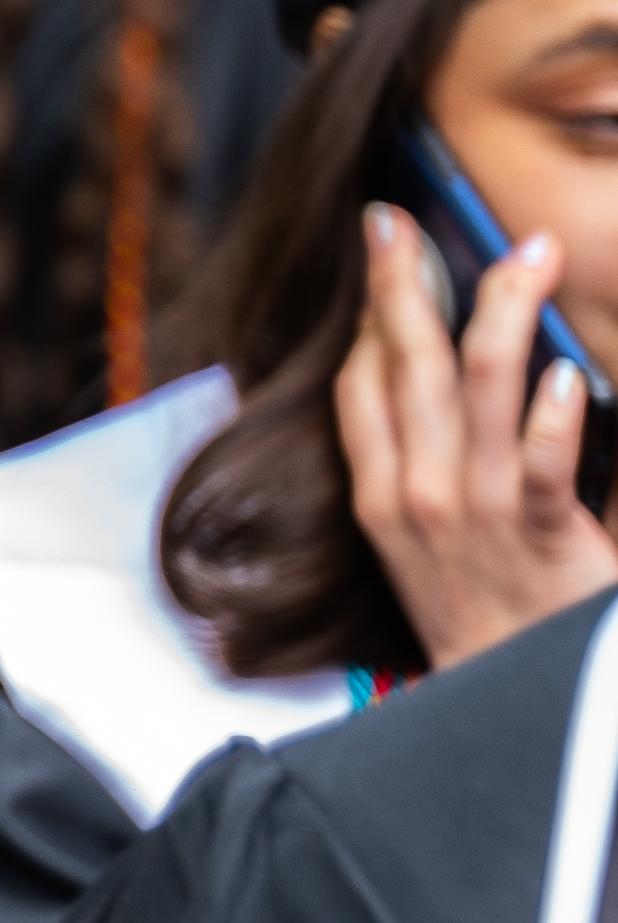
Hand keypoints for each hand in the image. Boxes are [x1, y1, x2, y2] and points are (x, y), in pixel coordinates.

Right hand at [341, 203, 617, 669]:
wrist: (512, 702)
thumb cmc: (482, 618)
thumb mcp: (426, 545)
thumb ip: (430, 469)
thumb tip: (463, 389)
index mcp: (383, 495)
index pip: (362, 386)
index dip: (372, 312)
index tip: (385, 245)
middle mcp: (416, 497)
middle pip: (408, 370)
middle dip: (404, 286)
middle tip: (402, 220)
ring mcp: (473, 517)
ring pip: (478, 394)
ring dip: (502, 315)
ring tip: (527, 255)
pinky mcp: (538, 540)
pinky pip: (538, 468)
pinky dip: (549, 418)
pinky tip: (561, 373)